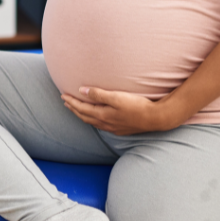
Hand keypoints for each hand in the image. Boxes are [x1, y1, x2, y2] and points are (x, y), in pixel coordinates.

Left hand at [61, 87, 184, 134]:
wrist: (155, 118)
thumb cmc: (136, 106)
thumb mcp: (116, 97)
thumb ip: (98, 94)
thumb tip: (82, 91)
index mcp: (102, 115)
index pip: (81, 108)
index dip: (71, 101)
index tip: (63, 95)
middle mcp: (105, 124)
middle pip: (84, 116)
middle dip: (74, 108)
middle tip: (65, 102)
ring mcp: (113, 128)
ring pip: (92, 122)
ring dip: (82, 115)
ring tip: (77, 109)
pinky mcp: (120, 129)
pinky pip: (101, 125)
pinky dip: (93, 120)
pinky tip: (96, 118)